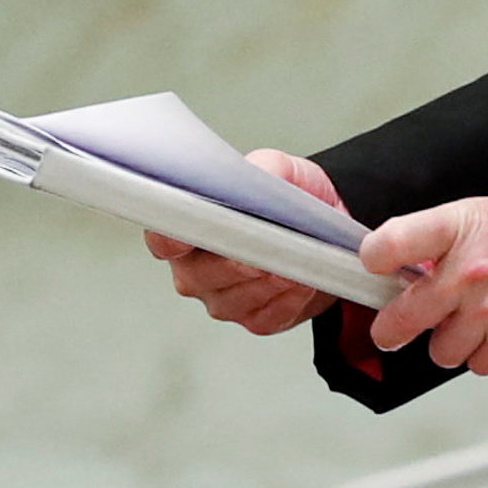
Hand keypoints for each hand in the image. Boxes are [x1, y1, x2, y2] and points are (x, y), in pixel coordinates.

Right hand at [149, 147, 348, 336]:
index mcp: (185, 230)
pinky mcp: (253, 320)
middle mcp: (193, 269)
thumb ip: (265, 167)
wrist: (325, 234)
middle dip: (240, 258)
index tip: (198, 231)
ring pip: (235, 298)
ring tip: (298, 256)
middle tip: (270, 242)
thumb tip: (260, 179)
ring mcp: (220, 298)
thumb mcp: (280, 170)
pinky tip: (304, 278)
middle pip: (201, 274)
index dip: (173, 238)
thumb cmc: (289, 203)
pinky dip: (290, 298)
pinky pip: (266, 316)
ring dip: (270, 278)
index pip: (162, 239)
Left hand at [361, 194, 487, 373]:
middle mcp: (468, 273)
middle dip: (393, 329)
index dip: (372, 261)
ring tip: (483, 321)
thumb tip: (407, 263)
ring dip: (455, 342)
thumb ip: (447, 238)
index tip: (374, 269)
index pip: (385, 246)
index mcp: (461, 229)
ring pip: (441, 350)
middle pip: (398, 319)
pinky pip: (480, 365)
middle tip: (394, 329)